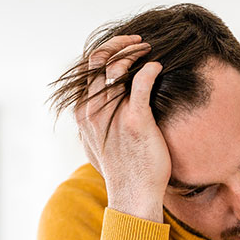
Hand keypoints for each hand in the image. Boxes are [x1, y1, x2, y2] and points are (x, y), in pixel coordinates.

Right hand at [75, 34, 169, 222]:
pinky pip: (141, 83)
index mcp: (82, 111)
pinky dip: (149, 69)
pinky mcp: (135, 121)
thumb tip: (97, 103)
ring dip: (135, 53)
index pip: (88, 67)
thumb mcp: (97, 141)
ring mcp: (112, 115)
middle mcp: (92, 110)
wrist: (133, 195)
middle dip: (120, 45)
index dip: (106, 51)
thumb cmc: (122, 168)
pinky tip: (157, 67)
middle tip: (140, 44)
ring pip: (119, 67)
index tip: (125, 48)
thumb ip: (95, 119)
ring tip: (150, 52)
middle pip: (101, 60)